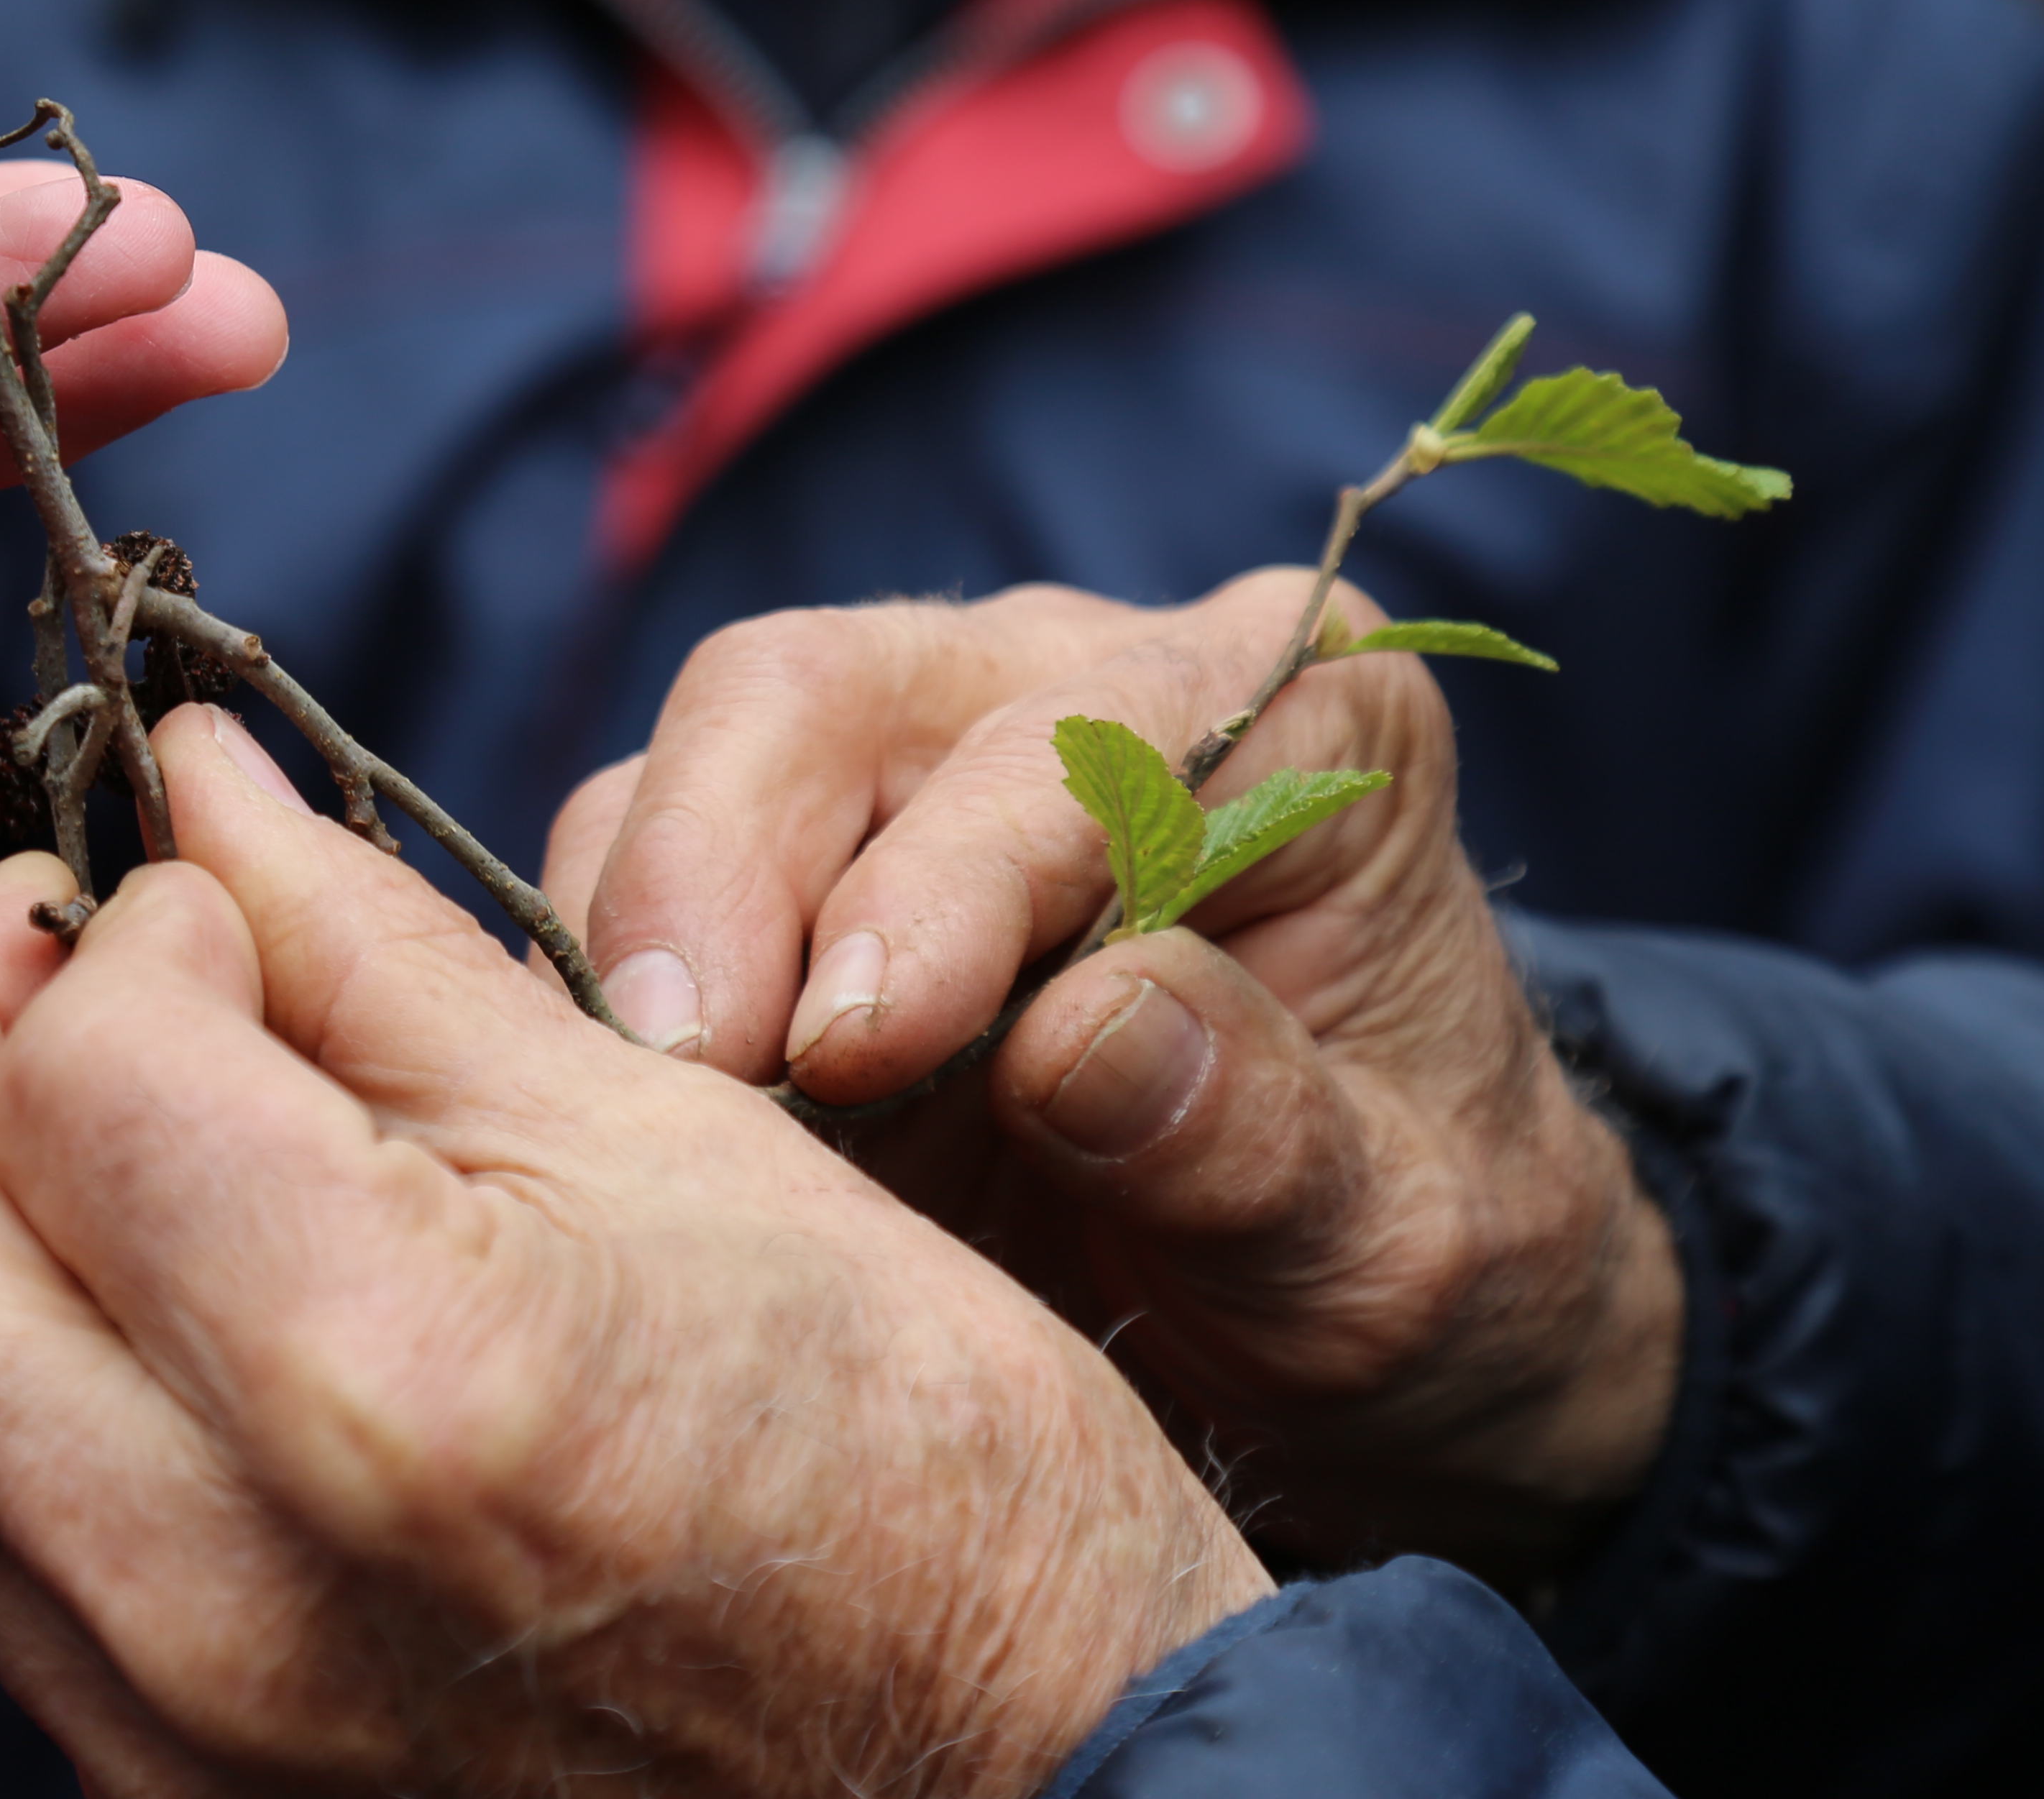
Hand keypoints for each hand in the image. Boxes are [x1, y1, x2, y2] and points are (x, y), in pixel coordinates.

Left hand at [0, 704, 1269, 1798]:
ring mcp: (151, 1724)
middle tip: (65, 949)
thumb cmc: (921, 1477)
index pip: (70, 1062)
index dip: (136, 921)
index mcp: (370, 1378)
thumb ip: (376, 954)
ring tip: (95, 1096)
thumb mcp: (675, 1143)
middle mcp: (199, 1583)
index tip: (226, 895)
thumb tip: (198, 785)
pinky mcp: (148, 1789)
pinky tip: (129, 1276)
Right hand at [553, 577, 1682, 1583]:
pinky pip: (645, 873)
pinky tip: (641, 1122)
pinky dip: (616, 988)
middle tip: (674, 1061)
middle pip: (819, 688)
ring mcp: (914, 773)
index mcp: (1288, 718)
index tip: (846, 1046)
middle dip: (717, 864)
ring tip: (648, 1118)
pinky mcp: (793, 881)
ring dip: (648, 933)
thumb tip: (1076, 1033)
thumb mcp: (1403, 1246)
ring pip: (701, 763)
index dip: (938, 880)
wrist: (1383, 1355)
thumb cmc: (1427, 1268)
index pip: (1061, 740)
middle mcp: (1076, 689)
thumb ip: (1263, 1136)